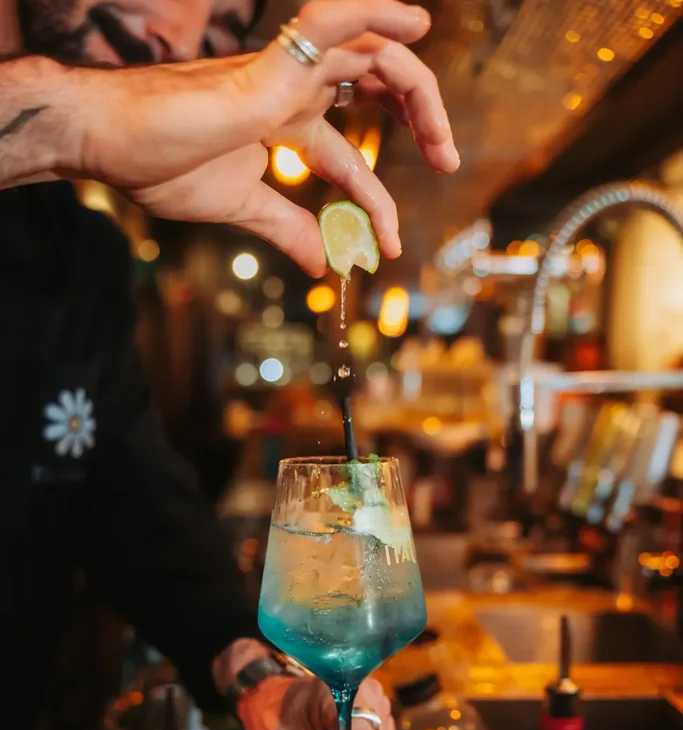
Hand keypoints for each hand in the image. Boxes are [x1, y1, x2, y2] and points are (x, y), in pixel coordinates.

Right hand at [65, 0, 457, 272]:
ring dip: (417, 90)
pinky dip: (374, 14)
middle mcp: (294, 91)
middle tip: (447, 161)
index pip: (348, 161)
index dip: (375, 204)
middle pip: (376, 87)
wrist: (106, 142)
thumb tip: (323, 264)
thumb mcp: (240, 207)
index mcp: (286, 124)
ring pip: (371, 54)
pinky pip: (330, 22)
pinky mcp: (269, 64)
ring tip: (442, 140)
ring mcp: (284, 72)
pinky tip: (414, 20)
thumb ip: (285, 226)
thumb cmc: (158, 165)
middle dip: (420, 121)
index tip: (386, 250)